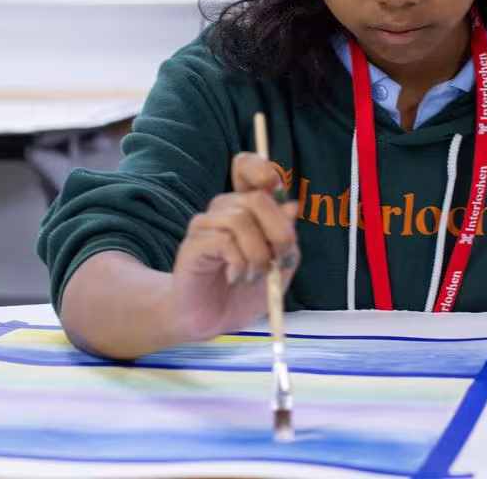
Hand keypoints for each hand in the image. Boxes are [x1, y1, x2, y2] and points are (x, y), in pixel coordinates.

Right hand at [169, 152, 299, 342]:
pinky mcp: (193, 244)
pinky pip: (224, 241)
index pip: (246, 166)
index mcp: (245, 208)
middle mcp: (224, 210)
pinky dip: (239, 263)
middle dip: (279, 232)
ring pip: (240, 220)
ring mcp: (206, 225)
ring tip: (255, 277)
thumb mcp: (278, 267)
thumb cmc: (242, 293)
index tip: (277, 189)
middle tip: (282, 261)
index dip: (262, 169)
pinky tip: (236, 278)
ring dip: (258, 255)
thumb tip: (292, 206)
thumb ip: (286, 238)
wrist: (211, 320)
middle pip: (256, 198)